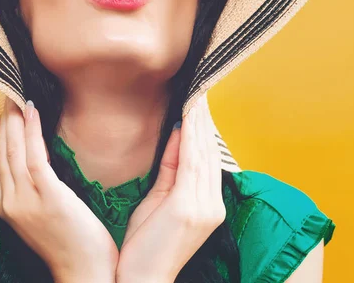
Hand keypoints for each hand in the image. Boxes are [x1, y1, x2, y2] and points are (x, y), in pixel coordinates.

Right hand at [0, 97, 118, 282]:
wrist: (84, 272)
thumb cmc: (68, 240)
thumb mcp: (38, 213)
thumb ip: (30, 187)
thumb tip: (33, 154)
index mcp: (4, 206)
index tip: (1, 108)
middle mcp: (9, 201)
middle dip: (1, 118)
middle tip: (9, 93)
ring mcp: (27, 200)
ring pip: (12, 150)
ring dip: (14, 119)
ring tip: (18, 96)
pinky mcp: (49, 196)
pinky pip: (34, 156)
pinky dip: (31, 130)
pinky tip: (33, 112)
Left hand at [116, 97, 225, 282]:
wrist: (141, 280)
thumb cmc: (146, 243)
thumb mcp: (159, 199)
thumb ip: (170, 167)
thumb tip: (176, 133)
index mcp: (208, 204)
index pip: (207, 158)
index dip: (203, 129)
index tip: (198, 103)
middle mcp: (212, 205)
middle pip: (208, 152)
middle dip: (203, 119)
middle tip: (199, 90)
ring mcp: (203, 207)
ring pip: (202, 153)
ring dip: (198, 122)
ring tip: (194, 96)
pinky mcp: (189, 207)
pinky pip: (190, 163)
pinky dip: (188, 137)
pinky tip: (185, 117)